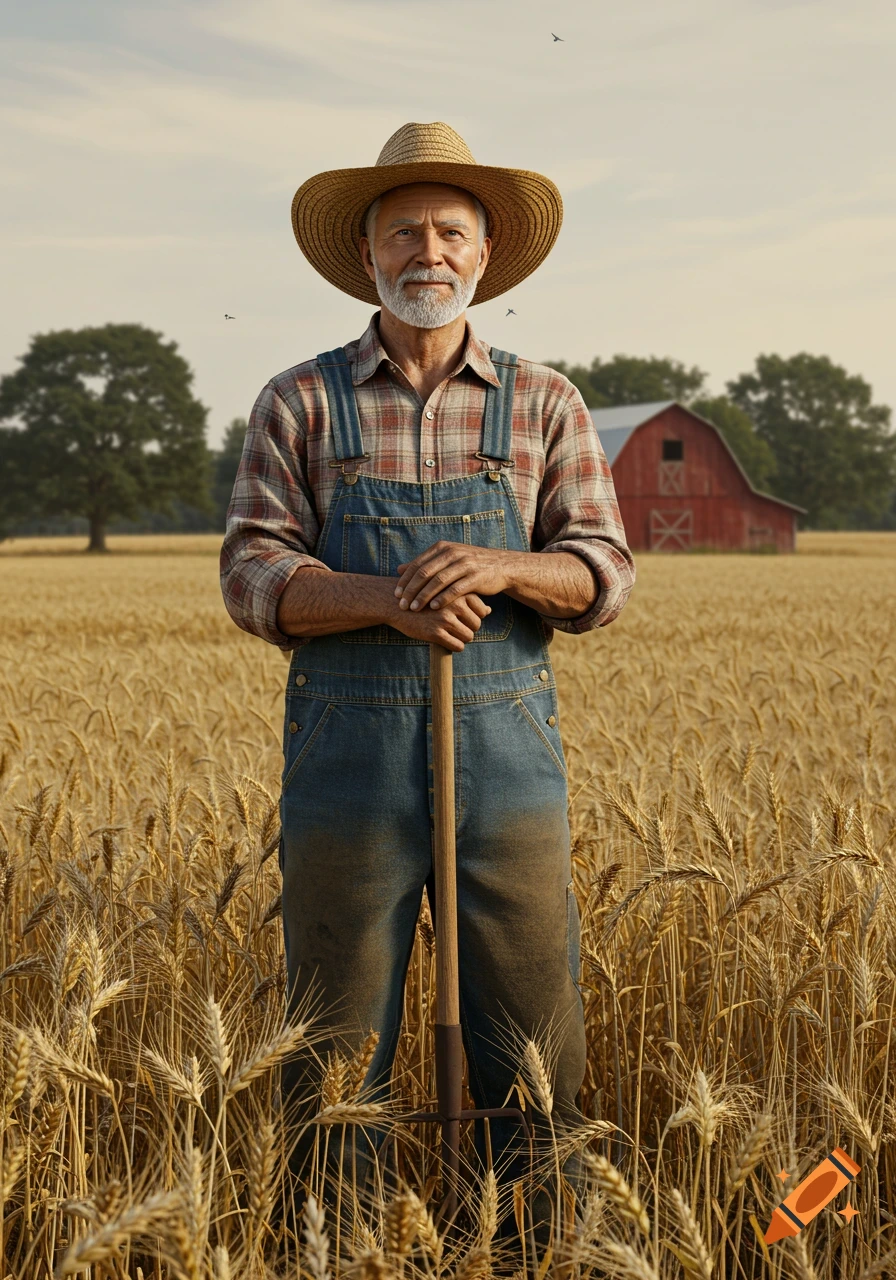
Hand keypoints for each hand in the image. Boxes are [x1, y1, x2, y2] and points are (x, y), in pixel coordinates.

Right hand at [389, 590, 490, 651]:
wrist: (395, 603)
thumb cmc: (425, 597)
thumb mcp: (446, 593)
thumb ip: (469, 600)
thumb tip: (490, 610)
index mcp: (459, 592)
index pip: (482, 611)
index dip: (473, 616)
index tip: (461, 617)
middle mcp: (455, 604)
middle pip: (477, 624)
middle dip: (468, 628)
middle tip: (453, 627)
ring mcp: (445, 618)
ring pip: (468, 636)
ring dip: (461, 638)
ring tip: (449, 634)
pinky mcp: (436, 632)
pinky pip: (457, 646)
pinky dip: (454, 646)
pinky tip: (445, 640)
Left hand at [395, 542, 511, 612]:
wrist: (501, 566)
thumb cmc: (469, 565)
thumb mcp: (446, 559)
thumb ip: (424, 564)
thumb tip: (398, 569)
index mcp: (443, 547)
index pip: (417, 564)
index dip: (405, 580)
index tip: (396, 594)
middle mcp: (453, 553)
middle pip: (425, 573)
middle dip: (411, 590)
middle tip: (402, 605)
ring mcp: (465, 564)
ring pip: (438, 581)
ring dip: (424, 596)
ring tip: (414, 609)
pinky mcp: (475, 577)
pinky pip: (455, 589)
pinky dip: (442, 598)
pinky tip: (433, 608)